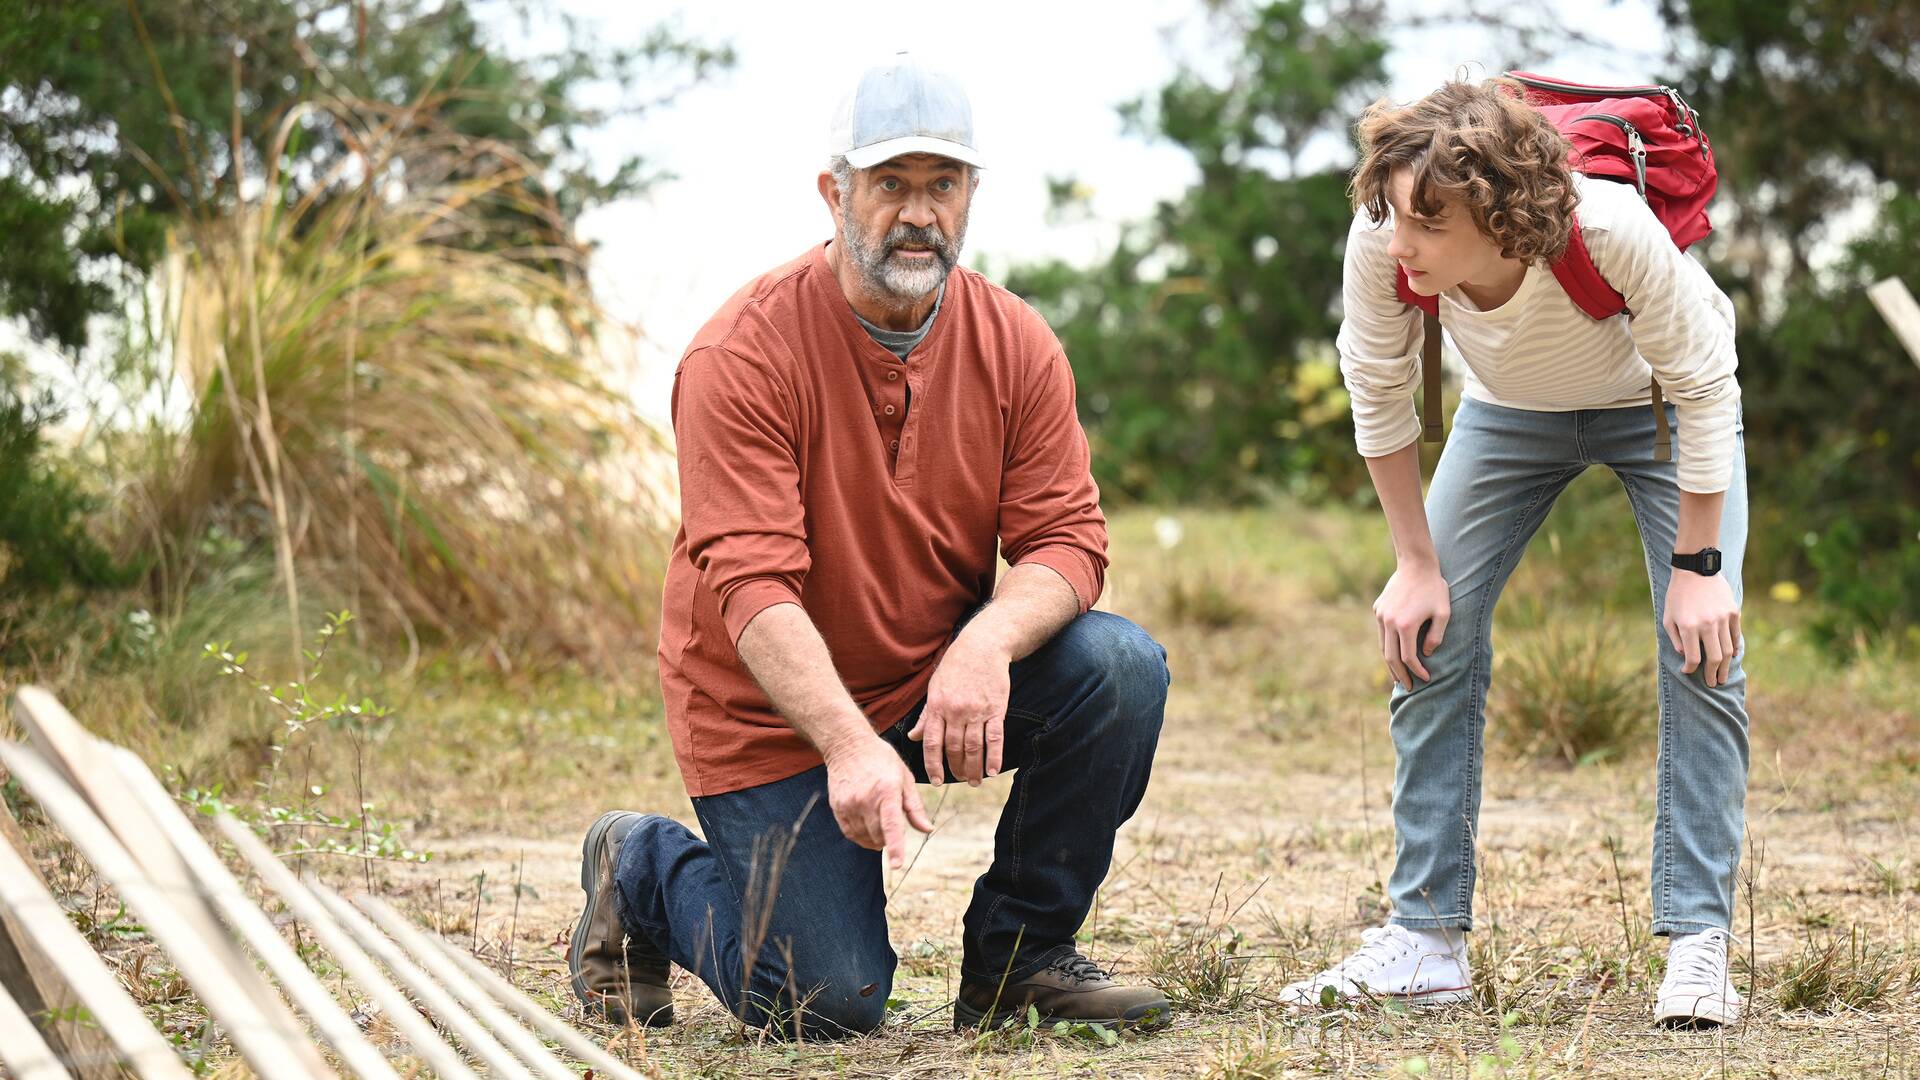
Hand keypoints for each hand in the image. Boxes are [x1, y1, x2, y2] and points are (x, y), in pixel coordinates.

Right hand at [823, 734, 933, 867]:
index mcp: (887, 791)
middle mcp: (866, 799)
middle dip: (888, 838)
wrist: (848, 745)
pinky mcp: (837, 807)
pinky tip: (866, 826)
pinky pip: (850, 833)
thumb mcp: (905, 778)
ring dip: (875, 838)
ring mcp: (849, 804)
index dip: (895, 847)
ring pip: (864, 837)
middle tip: (891, 820)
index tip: (897, 865)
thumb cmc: (882, 760)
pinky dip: (861, 836)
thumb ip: (915, 807)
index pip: (891, 825)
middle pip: (879, 835)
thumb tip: (927, 829)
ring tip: (878, 820)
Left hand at [909, 632, 1010, 786]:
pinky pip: (995, 738)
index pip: (933, 743)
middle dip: (956, 769)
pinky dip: (994, 757)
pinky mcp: (996, 709)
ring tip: (974, 781)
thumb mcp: (935, 687)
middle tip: (959, 780)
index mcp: (937, 706)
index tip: (936, 780)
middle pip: (954, 749)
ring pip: (974, 747)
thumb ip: (926, 716)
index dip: (933, 764)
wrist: (983, 646)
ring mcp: (977, 711)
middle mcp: (956, 711)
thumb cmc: (956, 666)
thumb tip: (913, 737)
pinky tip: (992, 771)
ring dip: (973, 768)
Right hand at [1374, 563, 1450, 688]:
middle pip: (1391, 657)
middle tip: (1408, 687)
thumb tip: (1425, 655)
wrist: (1416, 564)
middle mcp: (1389, 622)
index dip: (1417, 671)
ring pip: (1383, 647)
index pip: (1408, 658)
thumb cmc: (1434, 588)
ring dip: (1390, 664)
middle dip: (1400, 675)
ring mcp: (1381, 615)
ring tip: (1398, 677)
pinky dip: (1387, 647)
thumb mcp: (1443, 612)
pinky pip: (1382, 634)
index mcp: (1406, 625)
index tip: (1426, 678)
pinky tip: (1394, 655)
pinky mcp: (1378, 609)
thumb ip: (1436, 636)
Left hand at [1663, 569, 1741, 687]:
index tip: (1688, 672)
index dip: (1690, 669)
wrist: (1695, 570)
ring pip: (1728, 650)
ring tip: (1722, 676)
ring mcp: (1723, 618)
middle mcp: (1707, 624)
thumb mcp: (1667, 617)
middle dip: (1712, 674)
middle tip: (1712, 683)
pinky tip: (1732, 657)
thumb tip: (1684, 656)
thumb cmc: (1677, 595)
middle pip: (1714, 658)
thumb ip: (1675, 639)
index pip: (1693, 658)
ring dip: (1725, 666)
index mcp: (1688, 627)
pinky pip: (1736, 635)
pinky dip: (1735, 648)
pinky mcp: (1733, 612)